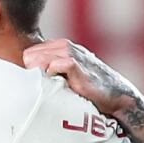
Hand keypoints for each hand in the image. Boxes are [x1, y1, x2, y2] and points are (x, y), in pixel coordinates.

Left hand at [24, 39, 140, 117]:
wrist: (116, 96)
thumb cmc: (88, 88)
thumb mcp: (66, 76)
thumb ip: (49, 71)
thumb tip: (28, 79)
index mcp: (60, 47)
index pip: (29, 53)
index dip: (29, 69)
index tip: (34, 82)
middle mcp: (65, 47)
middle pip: (30, 55)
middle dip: (31, 71)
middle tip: (41, 86)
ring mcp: (73, 54)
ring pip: (41, 57)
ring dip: (40, 73)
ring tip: (49, 85)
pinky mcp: (79, 66)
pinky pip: (57, 63)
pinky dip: (53, 73)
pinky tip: (58, 82)